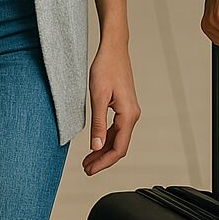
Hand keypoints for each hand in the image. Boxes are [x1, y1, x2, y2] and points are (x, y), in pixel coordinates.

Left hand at [82, 39, 138, 175]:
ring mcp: (129, 111)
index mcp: (129, 114)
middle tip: (86, 169)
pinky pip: (116, 128)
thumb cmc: (106, 68)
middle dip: (103, 160)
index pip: (119, 148)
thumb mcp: (98, 97)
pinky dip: (105, 138)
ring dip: (103, 150)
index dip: (104, 162)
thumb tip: (96, 146)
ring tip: (87, 160)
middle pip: (119, 146)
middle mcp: (132, 114)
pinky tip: (95, 143)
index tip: (89, 170)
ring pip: (118, 138)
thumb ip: (98, 123)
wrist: (113, 49)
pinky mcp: (123, 106)